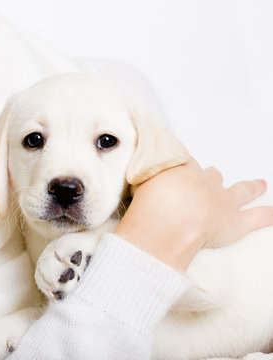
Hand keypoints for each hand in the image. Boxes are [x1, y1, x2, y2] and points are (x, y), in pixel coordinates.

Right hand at [115, 157, 272, 270]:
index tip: (176, 163)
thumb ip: (140, 170)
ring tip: (258, 184)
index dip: (180, 165)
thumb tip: (135, 159)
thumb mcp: (138, 176)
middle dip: (210, 176)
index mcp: (182, 170)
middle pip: (211, 176)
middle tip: (210, 174)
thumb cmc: (150, 198)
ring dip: (249, 188)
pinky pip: (257, 217)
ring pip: (240, 191)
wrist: (168, 217)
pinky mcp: (234, 222)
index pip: (184, 163)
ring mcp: (222, 202)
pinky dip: (268, 215)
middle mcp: (205, 183)